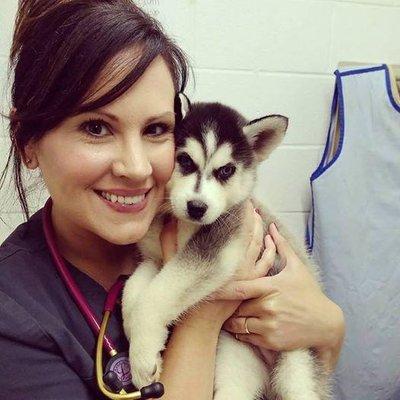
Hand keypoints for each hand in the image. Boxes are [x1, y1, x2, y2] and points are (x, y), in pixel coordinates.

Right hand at [159, 202, 276, 326]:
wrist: (199, 322)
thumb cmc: (185, 293)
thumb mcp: (173, 264)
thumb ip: (170, 240)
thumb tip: (169, 220)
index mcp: (218, 253)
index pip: (233, 226)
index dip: (239, 211)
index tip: (240, 200)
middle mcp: (235, 260)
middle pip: (249, 232)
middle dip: (252, 216)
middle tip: (250, 204)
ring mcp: (246, 272)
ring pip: (259, 245)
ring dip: (261, 230)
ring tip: (259, 217)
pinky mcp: (252, 283)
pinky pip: (266, 263)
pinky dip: (270, 250)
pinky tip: (269, 242)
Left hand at [215, 222, 344, 371]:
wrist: (326, 323)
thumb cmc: (309, 293)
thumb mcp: (297, 268)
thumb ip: (281, 247)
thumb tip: (272, 226)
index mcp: (271, 287)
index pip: (239, 289)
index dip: (221, 290)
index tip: (207, 291)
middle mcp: (268, 306)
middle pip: (237, 306)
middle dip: (233, 306)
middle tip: (228, 305)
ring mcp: (270, 325)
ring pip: (240, 324)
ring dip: (235, 321)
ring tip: (232, 317)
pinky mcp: (272, 341)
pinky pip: (247, 337)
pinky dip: (243, 334)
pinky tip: (246, 328)